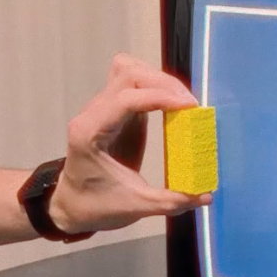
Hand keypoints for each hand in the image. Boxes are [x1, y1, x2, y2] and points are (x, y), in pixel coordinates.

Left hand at [48, 54, 211, 234]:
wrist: (70, 205)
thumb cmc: (96, 206)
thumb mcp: (136, 207)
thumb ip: (172, 201)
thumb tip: (206, 196)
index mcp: (91, 133)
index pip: (126, 99)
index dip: (160, 97)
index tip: (190, 107)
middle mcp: (93, 114)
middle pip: (128, 74)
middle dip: (164, 84)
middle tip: (191, 107)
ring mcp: (102, 107)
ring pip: (128, 69)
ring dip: (158, 79)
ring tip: (182, 101)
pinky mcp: (114, 109)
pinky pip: (133, 82)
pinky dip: (155, 85)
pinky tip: (172, 103)